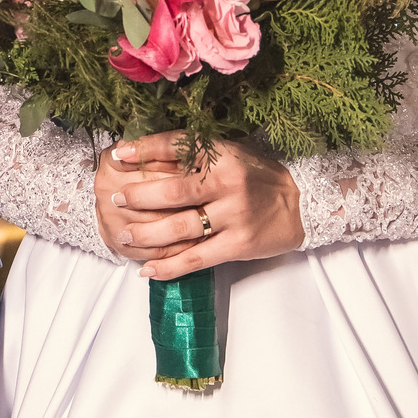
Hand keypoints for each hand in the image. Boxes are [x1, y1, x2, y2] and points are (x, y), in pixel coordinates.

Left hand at [94, 133, 302, 279]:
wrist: (302, 204)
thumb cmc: (258, 176)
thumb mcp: (230, 155)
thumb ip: (194, 157)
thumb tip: (146, 155)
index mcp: (224, 156)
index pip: (178, 147)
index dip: (146, 149)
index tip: (119, 153)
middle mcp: (228, 184)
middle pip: (173, 191)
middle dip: (138, 196)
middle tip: (115, 197)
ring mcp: (234, 216)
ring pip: (180, 228)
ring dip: (147, 234)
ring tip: (124, 234)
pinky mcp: (238, 245)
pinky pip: (196, 259)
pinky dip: (169, 267)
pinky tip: (148, 270)